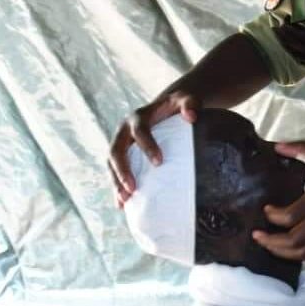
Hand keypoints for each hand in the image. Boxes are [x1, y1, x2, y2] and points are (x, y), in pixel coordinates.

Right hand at [108, 90, 200, 206]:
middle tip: (132, 188)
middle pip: (117, 150)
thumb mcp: (186, 100)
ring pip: (112, 164)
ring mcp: (122, 144)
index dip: (147, 145)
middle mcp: (125, 131)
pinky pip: (116, 172)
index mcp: (138, 118)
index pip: (139, 131)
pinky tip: (122, 205)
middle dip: (122, 170)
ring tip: (124, 200)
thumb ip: (190, 104)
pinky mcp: (124, 156)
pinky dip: (118, 187)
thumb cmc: (179, 106)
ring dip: (116, 182)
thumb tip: (192, 116)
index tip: (159, 162)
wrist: (168, 108)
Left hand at [251, 142, 304, 260]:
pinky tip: (290, 251)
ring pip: (303, 252)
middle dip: (270, 241)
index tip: (267, 207)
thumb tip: (277, 146)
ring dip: (282, 252)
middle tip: (257, 234)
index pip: (291, 216)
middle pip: (293, 240)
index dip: (274, 216)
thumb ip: (303, 150)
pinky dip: (301, 257)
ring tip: (268, 245)